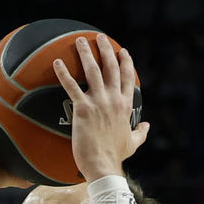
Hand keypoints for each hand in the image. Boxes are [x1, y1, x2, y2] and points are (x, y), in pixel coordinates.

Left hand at [53, 34, 149, 181]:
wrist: (102, 165)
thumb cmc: (115, 155)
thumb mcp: (133, 142)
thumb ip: (140, 132)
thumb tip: (146, 125)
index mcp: (125, 105)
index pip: (126, 77)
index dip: (125, 62)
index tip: (122, 51)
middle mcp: (113, 99)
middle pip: (111, 67)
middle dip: (106, 49)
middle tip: (100, 38)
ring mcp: (98, 102)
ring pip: (93, 71)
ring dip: (86, 53)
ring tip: (80, 41)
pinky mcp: (82, 109)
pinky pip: (71, 86)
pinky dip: (63, 73)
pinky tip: (56, 62)